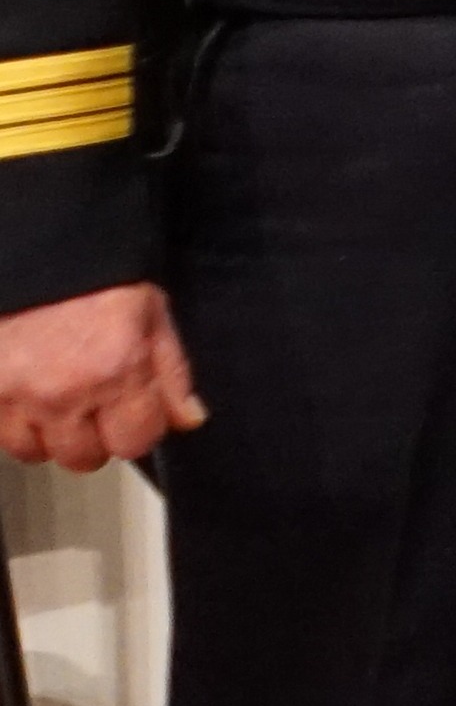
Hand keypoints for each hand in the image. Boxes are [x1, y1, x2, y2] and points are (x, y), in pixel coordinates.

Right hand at [0, 284, 200, 471]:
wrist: (40, 247)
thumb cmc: (102, 278)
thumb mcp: (153, 315)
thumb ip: (172, 374)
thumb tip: (188, 421)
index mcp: (116, 372)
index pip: (134, 443)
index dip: (138, 429)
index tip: (134, 413)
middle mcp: (63, 393)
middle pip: (82, 458)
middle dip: (94, 439)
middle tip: (94, 407)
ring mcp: (14, 394)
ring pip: (33, 452)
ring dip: (48, 434)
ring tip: (57, 400)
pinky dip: (13, 421)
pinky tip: (28, 392)